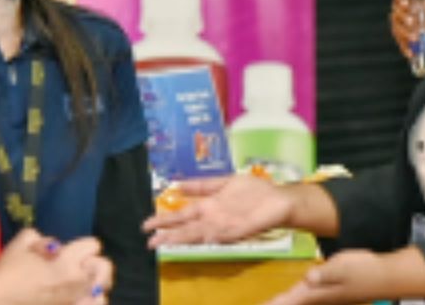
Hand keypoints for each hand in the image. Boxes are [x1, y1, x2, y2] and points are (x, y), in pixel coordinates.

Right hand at [0, 229, 112, 304]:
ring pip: (102, 294)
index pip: (94, 245)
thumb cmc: (7, 273)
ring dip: (94, 288)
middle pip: (105, 268)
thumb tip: (53, 248)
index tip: (72, 253)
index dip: (83, 247)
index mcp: (67, 259)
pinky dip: (89, 304)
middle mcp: (76, 280)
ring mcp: (73, 300)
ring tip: (81, 289)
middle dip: (95, 266)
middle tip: (82, 270)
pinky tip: (78, 302)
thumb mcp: (21, 242)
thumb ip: (42, 238)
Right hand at [142, 174, 292, 247]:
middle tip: (147, 239)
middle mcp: (213, 218)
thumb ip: (202, 185)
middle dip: (167, 233)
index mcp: (209, 207)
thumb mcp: (224, 182)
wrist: (278, 199)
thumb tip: (178, 185)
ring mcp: (224, 224)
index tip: (146, 225)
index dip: (165, 220)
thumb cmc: (252, 192)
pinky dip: (208, 237)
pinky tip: (195, 238)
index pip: (182, 215)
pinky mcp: (239, 229)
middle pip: (186, 227)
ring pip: (198, 232)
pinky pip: (220, 234)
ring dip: (181, 238)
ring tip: (163, 241)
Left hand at [263, 250, 387, 304]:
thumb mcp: (343, 267)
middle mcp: (316, 297)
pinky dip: (292, 300)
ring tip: (271, 302)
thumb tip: (309, 278)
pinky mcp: (328, 293)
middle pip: (289, 304)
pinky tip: (291, 298)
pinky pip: (304, 299)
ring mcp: (323, 297)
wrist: (384, 277)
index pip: (287, 302)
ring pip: (297, 302)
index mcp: (315, 292)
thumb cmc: (363, 270)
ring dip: (284, 303)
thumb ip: (325, 273)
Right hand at [390, 0, 424, 59]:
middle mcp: (400, 14)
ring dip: (406, 33)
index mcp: (407, 2)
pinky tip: (413, 53)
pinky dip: (406, 49)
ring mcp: (399, 28)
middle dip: (404, 17)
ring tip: (416, 38)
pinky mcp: (402, 41)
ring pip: (397, 29)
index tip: (407, 2)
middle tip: (413, 21)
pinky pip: (401, 45)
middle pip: (397, 13)